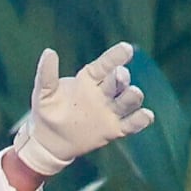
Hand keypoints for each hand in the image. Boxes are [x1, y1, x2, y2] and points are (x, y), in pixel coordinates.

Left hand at [10, 41, 155, 175]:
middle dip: (122, 78)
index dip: (116, 56)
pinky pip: (131, 124)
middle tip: (120, 76)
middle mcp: (104, 93)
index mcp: (89, 79)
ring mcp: (110, 111)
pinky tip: (147, 115)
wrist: (49, 142)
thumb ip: (47, 74)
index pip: (106, 64)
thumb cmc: (47, 112)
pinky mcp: (114, 130)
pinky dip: (141, 120)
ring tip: (133, 93)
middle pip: (119, 82)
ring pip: (128, 101)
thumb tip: (49, 52)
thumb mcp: (44, 92)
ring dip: (133, 97)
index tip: (127, 49)